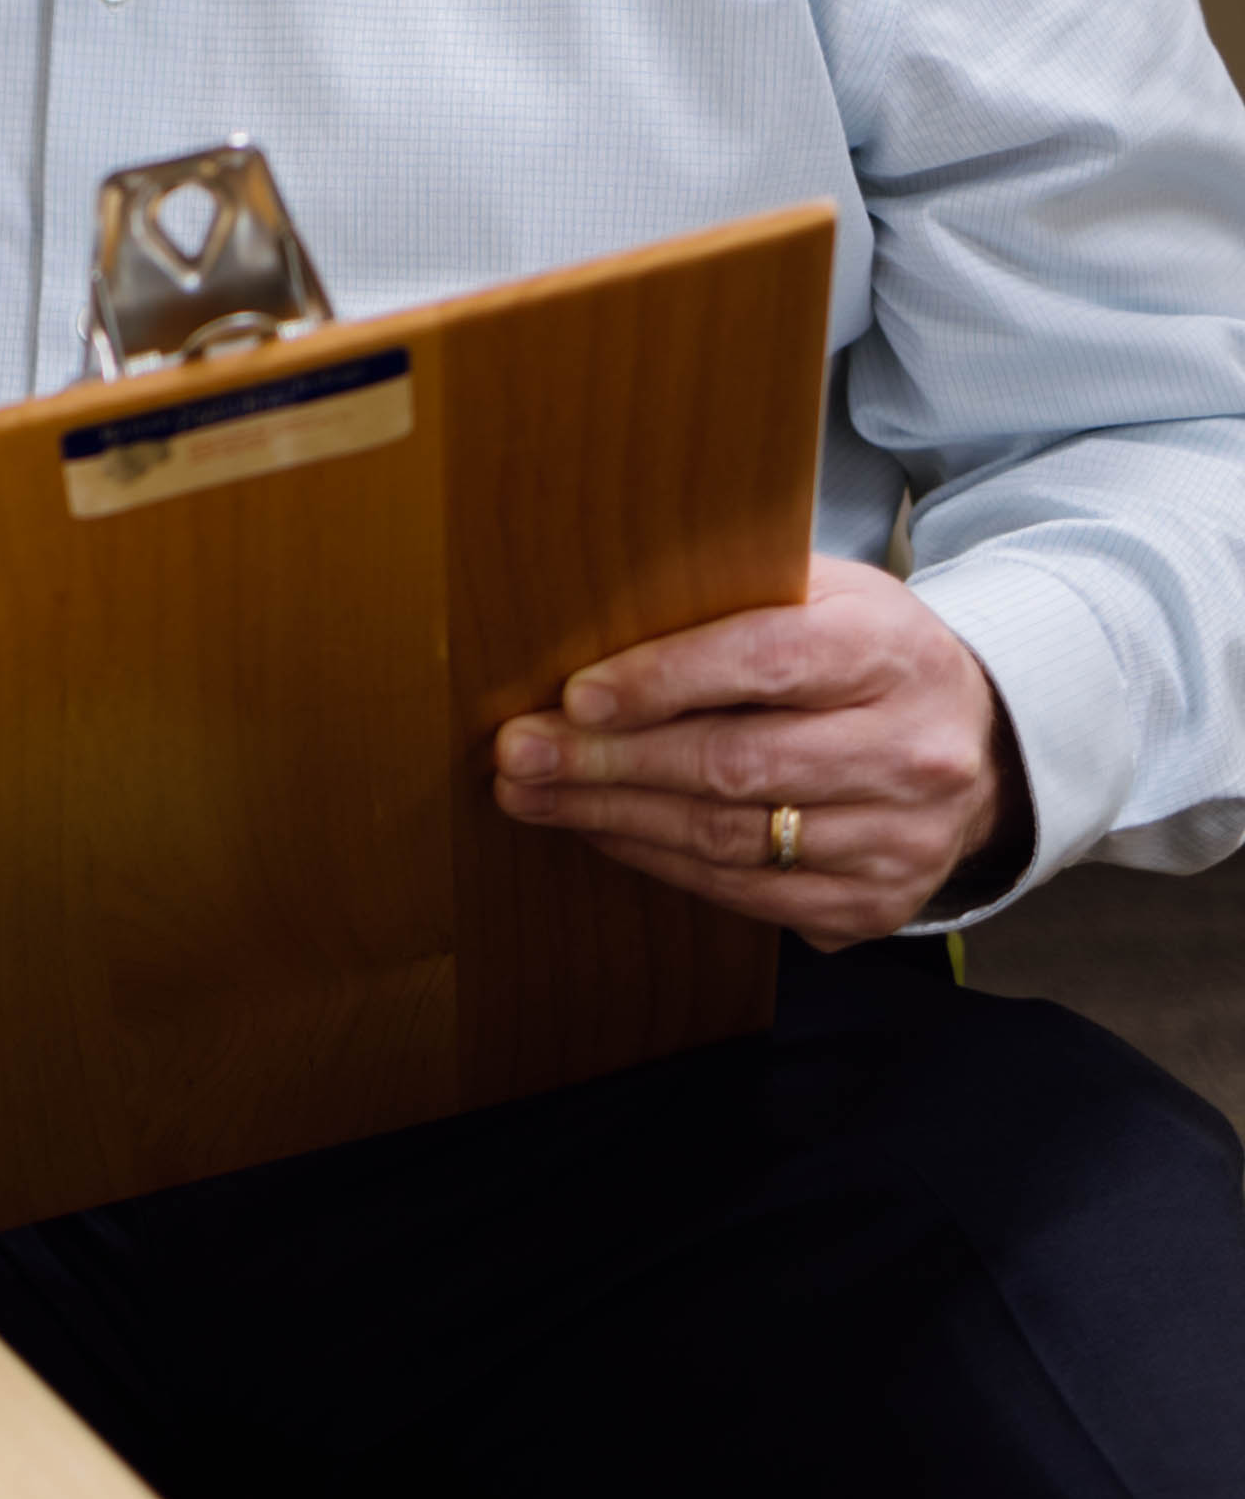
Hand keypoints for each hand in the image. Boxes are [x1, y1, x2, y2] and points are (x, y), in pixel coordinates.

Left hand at [489, 554, 1027, 941]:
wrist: (981, 743)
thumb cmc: (864, 653)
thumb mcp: (824, 594)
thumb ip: (732, 597)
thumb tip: (596, 617)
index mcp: (891, 651)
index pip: (765, 661)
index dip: (663, 680)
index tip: (576, 695)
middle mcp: (910, 752)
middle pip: (736, 765)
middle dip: (609, 763)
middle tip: (518, 753)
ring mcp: (900, 839)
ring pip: (732, 839)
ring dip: (616, 818)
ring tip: (534, 795)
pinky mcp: (878, 904)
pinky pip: (748, 894)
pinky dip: (663, 862)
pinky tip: (604, 831)